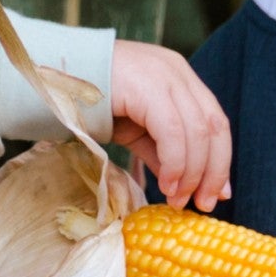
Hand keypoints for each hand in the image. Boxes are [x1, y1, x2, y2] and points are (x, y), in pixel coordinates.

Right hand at [109, 40, 231, 210]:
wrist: (54, 79)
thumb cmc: (93, 103)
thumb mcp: (136, 130)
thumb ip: (162, 153)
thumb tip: (184, 186)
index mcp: (180, 77)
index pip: (215, 122)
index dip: (221, 160)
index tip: (219, 194)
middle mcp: (177, 72)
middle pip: (214, 126)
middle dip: (213, 171)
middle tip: (204, 204)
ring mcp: (163, 75)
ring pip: (196, 131)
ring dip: (192, 173)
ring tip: (178, 199)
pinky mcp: (147, 86)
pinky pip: (173, 131)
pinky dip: (175, 162)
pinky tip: (166, 184)